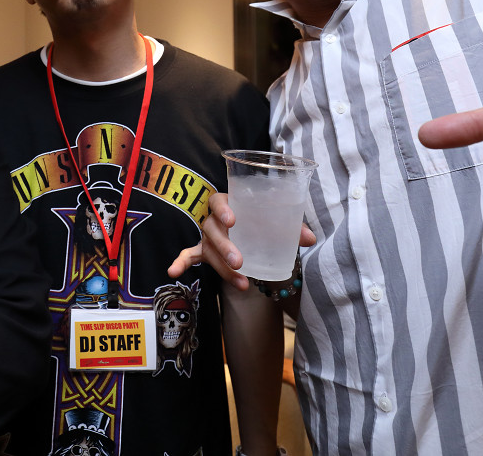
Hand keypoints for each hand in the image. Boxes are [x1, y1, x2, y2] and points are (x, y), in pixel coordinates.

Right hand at [167, 193, 314, 289]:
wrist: (255, 234)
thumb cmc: (263, 222)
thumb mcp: (277, 223)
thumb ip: (291, 228)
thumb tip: (309, 238)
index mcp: (228, 203)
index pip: (218, 200)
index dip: (223, 209)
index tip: (233, 221)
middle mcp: (213, 219)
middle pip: (212, 230)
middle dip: (225, 247)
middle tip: (240, 261)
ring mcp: (206, 236)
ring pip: (207, 250)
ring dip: (221, 267)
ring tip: (241, 282)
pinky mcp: (203, 252)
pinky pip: (189, 256)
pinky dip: (180, 262)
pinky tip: (172, 272)